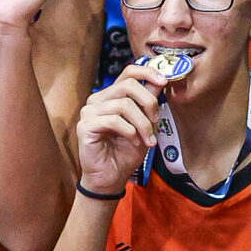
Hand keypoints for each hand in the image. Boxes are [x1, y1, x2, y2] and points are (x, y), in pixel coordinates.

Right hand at [74, 68, 161, 194]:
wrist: (111, 178)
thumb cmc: (125, 152)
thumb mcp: (144, 124)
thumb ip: (149, 102)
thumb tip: (162, 81)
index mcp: (111, 96)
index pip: (128, 72)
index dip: (148, 72)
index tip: (164, 80)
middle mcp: (98, 99)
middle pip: (128, 84)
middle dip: (148, 102)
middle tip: (156, 121)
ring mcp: (89, 111)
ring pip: (123, 104)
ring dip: (142, 123)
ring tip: (147, 139)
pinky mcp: (85, 125)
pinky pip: (114, 120)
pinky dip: (129, 131)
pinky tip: (134, 141)